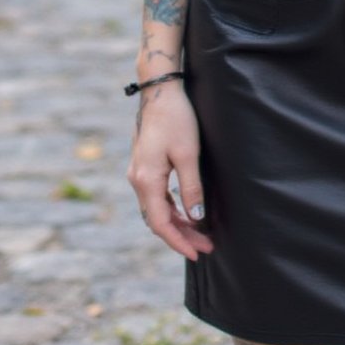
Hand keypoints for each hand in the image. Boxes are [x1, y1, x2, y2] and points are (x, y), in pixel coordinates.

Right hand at [127, 82, 213, 261]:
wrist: (159, 91)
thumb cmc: (176, 119)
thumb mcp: (188, 154)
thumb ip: (192, 188)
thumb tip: (196, 218)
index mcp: (146, 180)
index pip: (161, 224)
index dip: (179, 242)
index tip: (198, 253)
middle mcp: (137, 180)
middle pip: (157, 219)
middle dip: (182, 236)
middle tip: (206, 246)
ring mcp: (138, 173)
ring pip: (156, 209)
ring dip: (177, 223)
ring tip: (200, 233)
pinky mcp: (144, 166)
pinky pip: (156, 197)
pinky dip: (171, 209)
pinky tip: (186, 213)